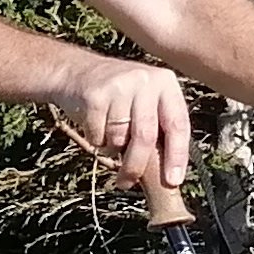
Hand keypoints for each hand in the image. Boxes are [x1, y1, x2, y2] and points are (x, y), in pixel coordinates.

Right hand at [48, 56, 191, 202]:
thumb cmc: (118, 95)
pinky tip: (94, 124)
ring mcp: (120, 85)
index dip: (177, 156)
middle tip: (126, 183)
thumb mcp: (146, 102)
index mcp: (166, 83)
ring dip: (111, 148)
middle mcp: (146, 80)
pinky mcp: (95, 95)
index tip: (173, 181)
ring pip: (118, 138)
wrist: (75, 70)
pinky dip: (95, 139)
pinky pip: (97, 136)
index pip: (178, 124)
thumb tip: (167, 175)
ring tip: (108, 134)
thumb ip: (159, 128)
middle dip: (136, 166)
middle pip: (145, 136)